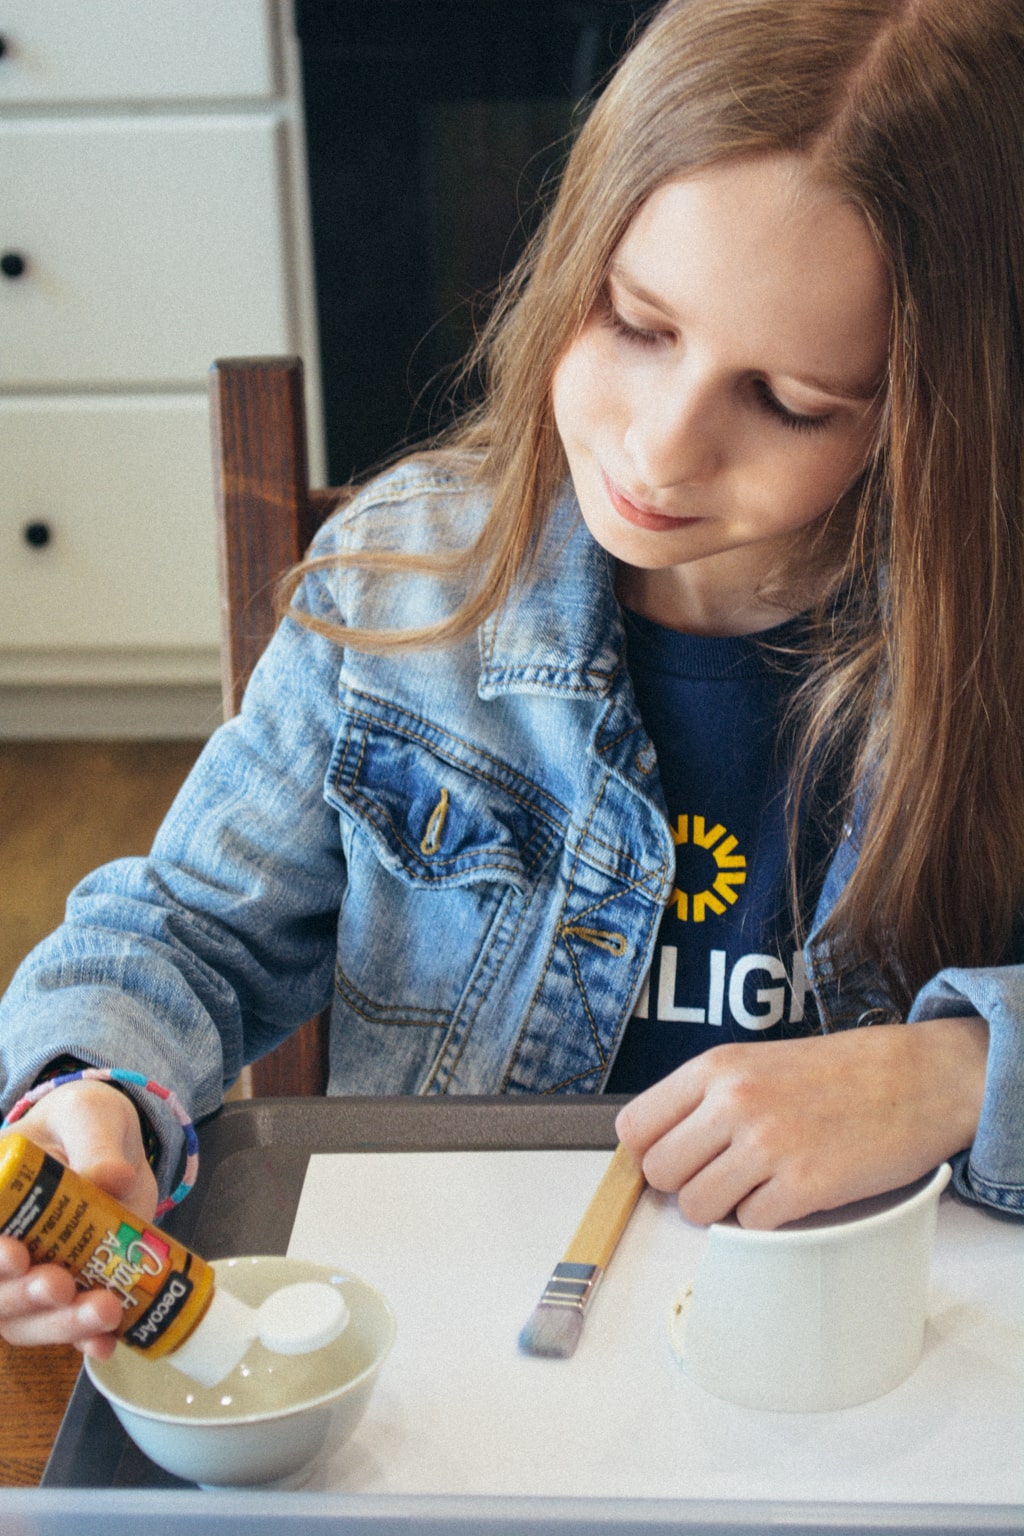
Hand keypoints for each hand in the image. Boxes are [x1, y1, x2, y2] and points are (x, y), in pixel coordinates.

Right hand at [0, 1079, 157, 1355]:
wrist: (116, 1148)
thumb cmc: (85, 1123)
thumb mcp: (89, 1115)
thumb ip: (96, 1143)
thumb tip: (112, 1177)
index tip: (16, 1254)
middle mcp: (2, 1241)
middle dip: (23, 1294)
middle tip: (61, 1286)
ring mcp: (31, 1272)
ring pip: (24, 1317)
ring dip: (59, 1324)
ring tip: (104, 1311)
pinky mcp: (67, 1291)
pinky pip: (63, 1327)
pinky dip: (81, 1340)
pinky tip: (104, 1344)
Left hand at [615, 1016, 988, 1229]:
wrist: (916, 1079)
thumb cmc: (837, 1072)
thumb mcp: (756, 1062)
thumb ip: (704, 1098)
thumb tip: (655, 1146)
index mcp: (715, 1067)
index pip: (635, 1127)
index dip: (650, 1150)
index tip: (673, 1158)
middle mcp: (733, 1102)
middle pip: (659, 1173)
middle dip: (685, 1183)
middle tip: (722, 1174)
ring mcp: (767, 1145)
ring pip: (696, 1207)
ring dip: (721, 1207)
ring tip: (757, 1185)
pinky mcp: (803, 1187)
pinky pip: (749, 1226)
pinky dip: (765, 1220)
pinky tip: (790, 1193)